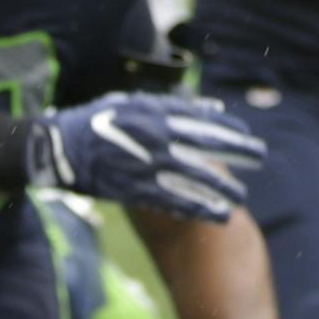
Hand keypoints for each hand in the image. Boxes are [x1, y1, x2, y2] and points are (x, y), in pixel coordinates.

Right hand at [30, 92, 262, 222]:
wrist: (58, 149)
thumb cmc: (94, 123)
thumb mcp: (129, 103)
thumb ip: (169, 106)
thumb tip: (210, 110)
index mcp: (154, 113)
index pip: (203, 120)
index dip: (230, 130)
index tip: (249, 137)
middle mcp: (156, 136)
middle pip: (207, 146)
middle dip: (237, 153)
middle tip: (259, 158)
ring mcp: (148, 164)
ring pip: (196, 178)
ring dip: (222, 188)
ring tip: (240, 198)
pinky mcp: (138, 189)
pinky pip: (175, 201)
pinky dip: (199, 208)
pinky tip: (217, 215)